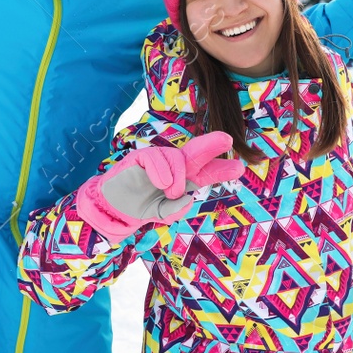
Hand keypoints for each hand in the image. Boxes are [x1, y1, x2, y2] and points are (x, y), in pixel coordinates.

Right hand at [77, 132, 243, 242]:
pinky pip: (156, 158)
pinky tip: (161, 184)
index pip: (205, 173)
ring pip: (176, 159)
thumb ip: (174, 209)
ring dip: (177, 177)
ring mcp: (158, 160)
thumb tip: (188, 198)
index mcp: (183, 180)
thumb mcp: (160, 213)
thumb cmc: (139, 206)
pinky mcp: (141, 156)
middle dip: (212, 145)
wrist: (112, 207)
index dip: (221, 170)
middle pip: (196, 152)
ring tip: (170, 191)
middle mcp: (173, 167)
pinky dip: (162, 172)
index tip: (240, 168)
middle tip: (228, 140)